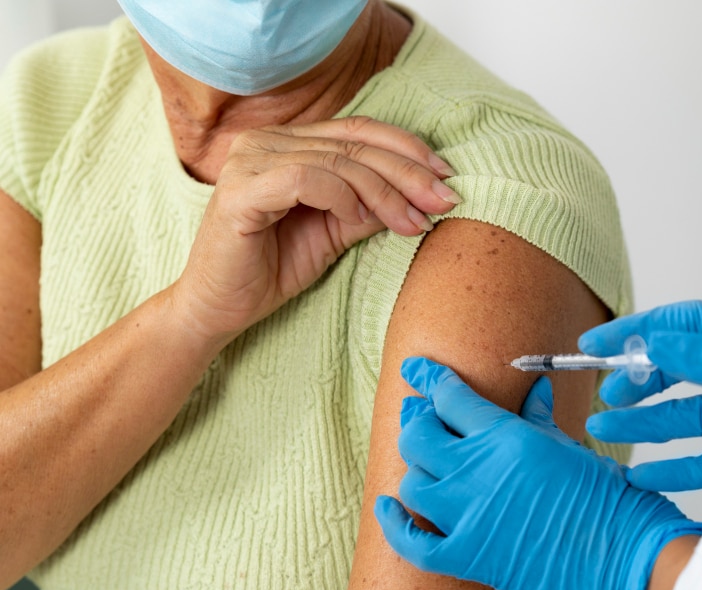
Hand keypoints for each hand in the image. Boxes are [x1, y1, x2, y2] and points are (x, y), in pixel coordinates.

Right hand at [171, 116, 461, 345]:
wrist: (219, 309)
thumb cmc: (272, 268)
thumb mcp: (337, 232)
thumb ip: (371, 207)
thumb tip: (425, 194)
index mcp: (288, 143)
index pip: (358, 132)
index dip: (407, 150)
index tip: (447, 178)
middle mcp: (266, 141)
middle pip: (354, 144)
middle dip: (408, 173)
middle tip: (444, 200)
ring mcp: (250, 160)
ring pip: (337, 161)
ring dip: (385, 192)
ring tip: (413, 222)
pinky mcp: (241, 189)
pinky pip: (306, 179)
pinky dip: (343, 196)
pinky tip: (362, 218)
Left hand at [375, 357, 701, 589]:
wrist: (626, 559)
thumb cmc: (609, 499)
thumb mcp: (571, 447)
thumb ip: (539, 419)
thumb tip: (533, 390)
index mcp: (507, 436)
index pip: (450, 397)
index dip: (429, 378)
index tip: (415, 369)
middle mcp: (479, 472)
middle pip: (419, 436)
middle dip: (417, 422)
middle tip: (421, 417)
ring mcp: (469, 516)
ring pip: (412, 484)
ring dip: (415, 471)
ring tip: (426, 464)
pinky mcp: (469, 557)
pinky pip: (413, 543)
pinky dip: (395, 525)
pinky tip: (389, 507)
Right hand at [578, 301, 701, 491]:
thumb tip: (658, 344)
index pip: (684, 323)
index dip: (635, 332)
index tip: (593, 344)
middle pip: (683, 368)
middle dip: (638, 380)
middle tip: (607, 395)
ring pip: (693, 417)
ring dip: (645, 424)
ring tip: (604, 428)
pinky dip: (679, 471)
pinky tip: (644, 475)